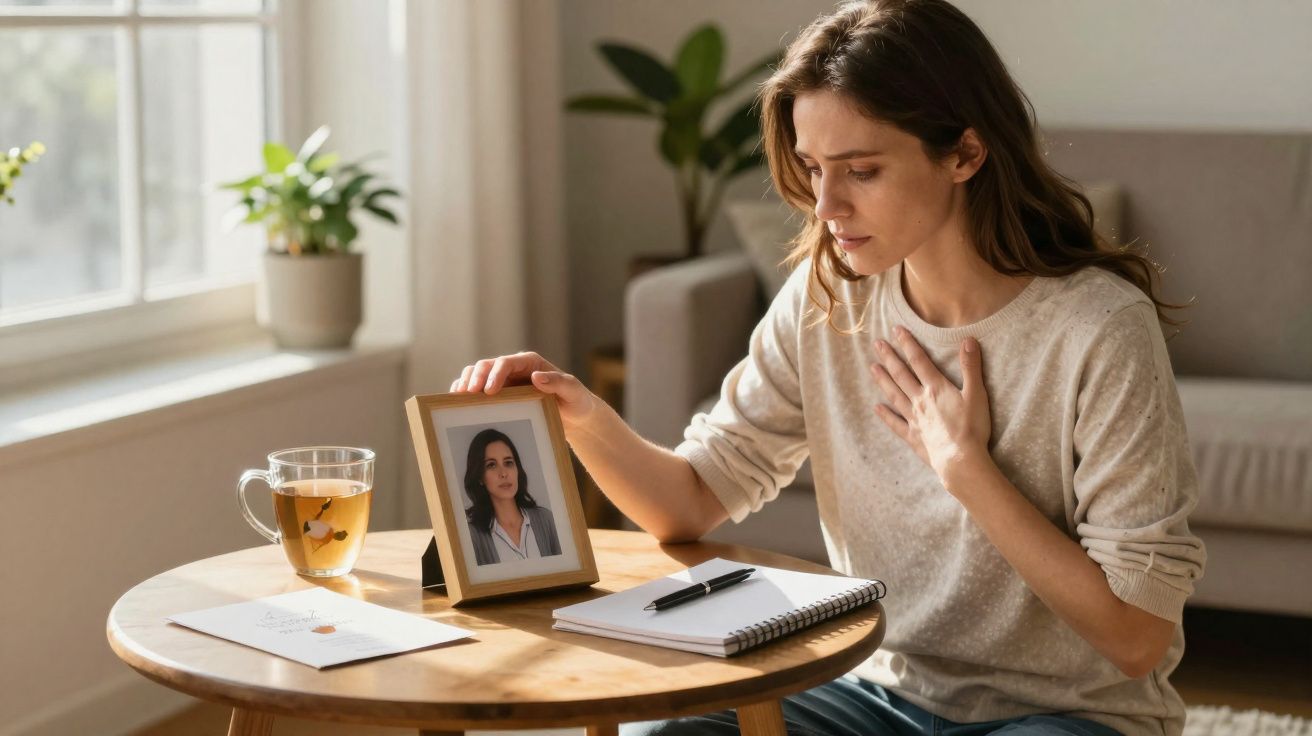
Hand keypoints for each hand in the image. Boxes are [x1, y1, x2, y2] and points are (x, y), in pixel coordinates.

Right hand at [450, 351, 599, 427]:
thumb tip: (537, 377)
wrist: (574, 415)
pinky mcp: (498, 393)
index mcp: (530, 363)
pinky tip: (457, 403)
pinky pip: (477, 389)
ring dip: (465, 383)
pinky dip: (465, 393)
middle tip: (467, 394)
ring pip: (477, 374)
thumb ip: (559, 383)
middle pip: (486, 366)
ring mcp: (504, 380)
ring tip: (457, 398)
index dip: (494, 374)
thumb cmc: (576, 401)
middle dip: (474, 378)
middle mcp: (513, 368)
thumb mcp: (574, 391)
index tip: (488, 391)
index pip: (506, 362)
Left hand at [869, 327, 991, 490]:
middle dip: (889, 357)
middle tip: (876, 344)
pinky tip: (876, 408)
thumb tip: (968, 340)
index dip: (907, 344)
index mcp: (936, 388)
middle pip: (901, 375)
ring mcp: (914, 418)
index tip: (896, 330)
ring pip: (894, 395)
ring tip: (872, 368)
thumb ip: (971, 367)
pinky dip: (885, 415)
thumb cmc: (971, 428)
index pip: (919, 360)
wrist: (960, 460)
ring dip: (883, 380)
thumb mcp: (976, 394)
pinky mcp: (913, 436)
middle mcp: (920, 400)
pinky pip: (896, 423)